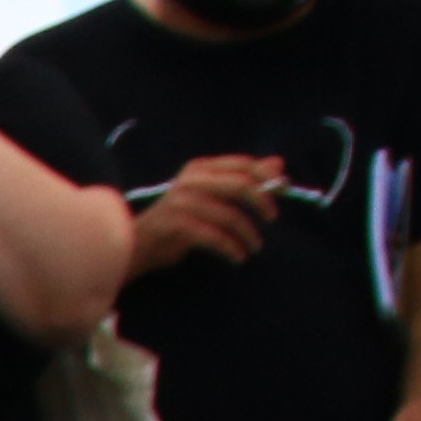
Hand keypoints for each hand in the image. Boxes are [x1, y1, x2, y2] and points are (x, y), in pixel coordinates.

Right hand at [128, 155, 281, 271]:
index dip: (266, 176)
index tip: (283, 189)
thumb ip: (243, 179)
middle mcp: (191, 181)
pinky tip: (238, 257)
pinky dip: (231, 248)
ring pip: (230, 215)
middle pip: (240, 185)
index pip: (242, 164)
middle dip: (262, 202)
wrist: (137, 245)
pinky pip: (215, 237)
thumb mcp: (212, 195)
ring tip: (254, 247)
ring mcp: (183, 203)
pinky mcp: (177, 226)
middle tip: (272, 219)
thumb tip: (279, 164)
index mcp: (200, 168)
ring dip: (248, 233)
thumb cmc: (177, 220)